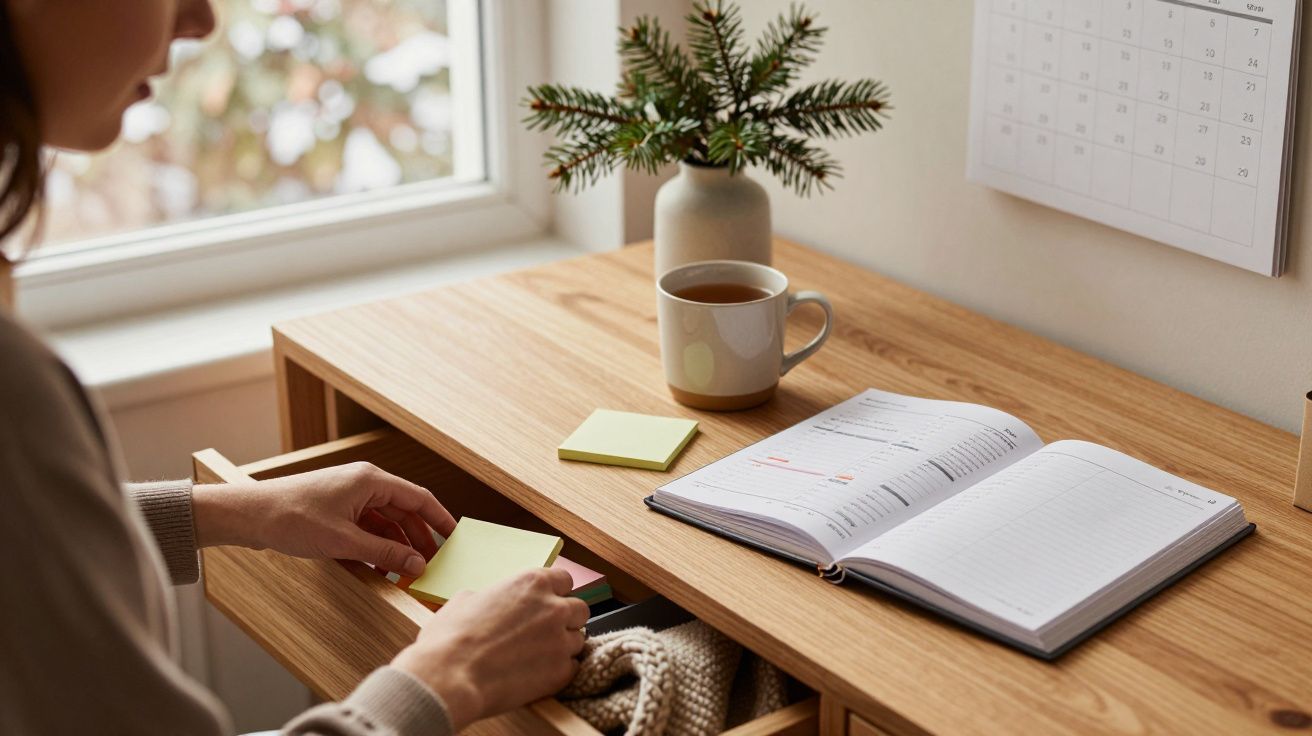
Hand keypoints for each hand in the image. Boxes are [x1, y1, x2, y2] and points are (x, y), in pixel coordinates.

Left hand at [193, 462, 456, 576]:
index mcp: (371, 480)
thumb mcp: (345, 542)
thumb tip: (417, 564)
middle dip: (418, 538)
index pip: (419, 498)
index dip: (440, 519)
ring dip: (396, 546)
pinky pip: (367, 527)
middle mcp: (364, 483)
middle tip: (431, 564)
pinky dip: (376, 546)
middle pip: (404, 511)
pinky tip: (379, 567)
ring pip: (385, 521)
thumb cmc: (292, 519)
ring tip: (405, 572)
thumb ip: (386, 554)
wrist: (248, 515)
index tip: (455, 538)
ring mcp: (349, 496)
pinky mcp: (336, 510)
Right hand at [392, 567, 588, 729]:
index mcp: (532, 583)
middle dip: (566, 620)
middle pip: (579, 609)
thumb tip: (483, 600)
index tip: (547, 603)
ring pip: (578, 640)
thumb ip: (488, 596)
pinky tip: (538, 675)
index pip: (564, 580)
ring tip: (537, 657)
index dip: (555, 593)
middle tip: (545, 632)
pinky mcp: (561, 672)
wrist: (450, 676)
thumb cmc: (450, 638)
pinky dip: (560, 672)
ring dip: (562, 647)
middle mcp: (553, 607)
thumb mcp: (464, 600)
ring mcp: (560, 640)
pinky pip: (573, 668)